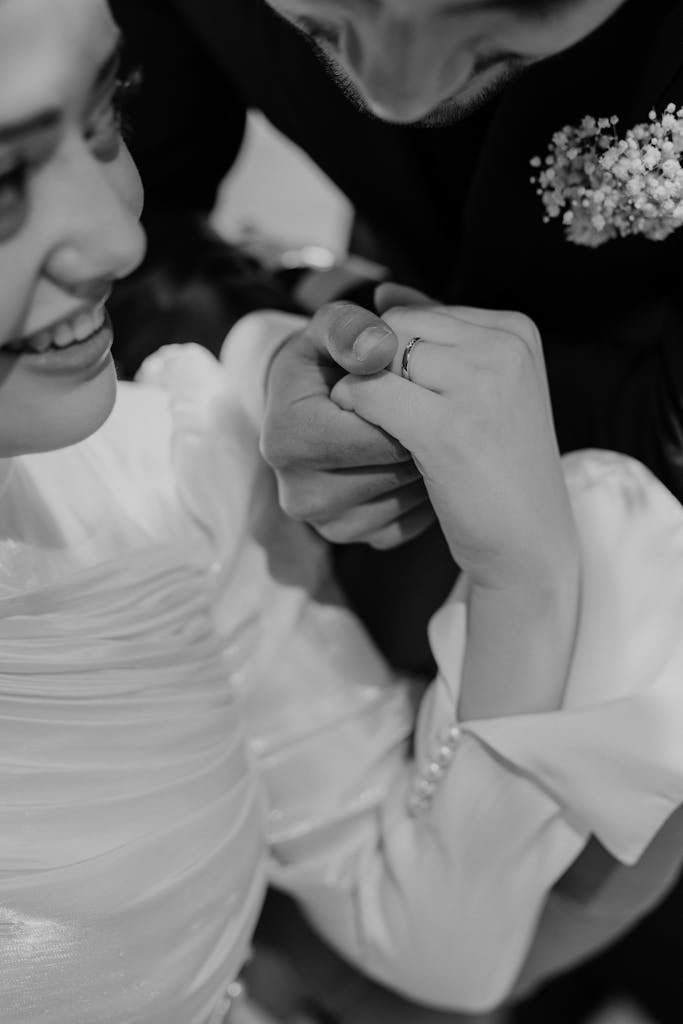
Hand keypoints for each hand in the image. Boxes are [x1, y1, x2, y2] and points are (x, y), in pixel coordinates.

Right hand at [261, 301, 435, 548]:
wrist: (312, 407)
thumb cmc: (326, 361)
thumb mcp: (331, 330)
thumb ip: (351, 328)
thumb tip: (377, 346)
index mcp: (287, 439)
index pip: (373, 430)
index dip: (409, 404)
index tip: (424, 382)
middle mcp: (300, 494)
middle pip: (393, 469)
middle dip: (423, 436)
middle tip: (440, 407)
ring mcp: (328, 524)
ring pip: (407, 497)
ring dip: (430, 465)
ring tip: (431, 430)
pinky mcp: (358, 538)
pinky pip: (411, 521)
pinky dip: (425, 492)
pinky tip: (425, 461)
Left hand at [331, 303, 577, 593]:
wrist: (529, 541)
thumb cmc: (498, 466)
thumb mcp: (483, 388)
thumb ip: (438, 338)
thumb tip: (382, 293)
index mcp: (516, 331)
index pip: (422, 313)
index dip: (395, 355)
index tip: (409, 397)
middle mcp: (503, 349)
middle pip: (399, 329)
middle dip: (377, 368)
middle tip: (392, 416)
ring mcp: (480, 386)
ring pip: (382, 358)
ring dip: (366, 390)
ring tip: (388, 428)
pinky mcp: (449, 429)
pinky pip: (371, 394)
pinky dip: (357, 410)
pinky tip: (364, 435)